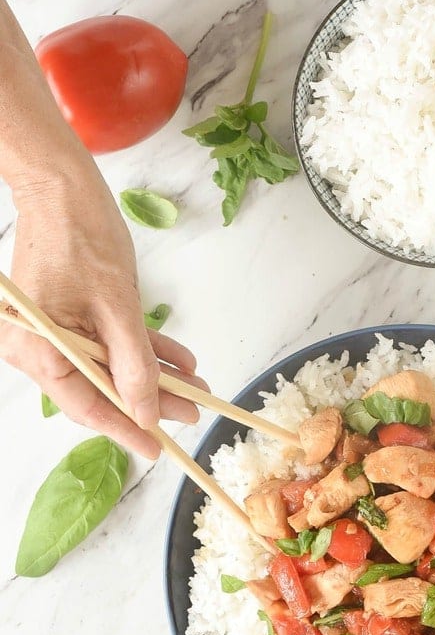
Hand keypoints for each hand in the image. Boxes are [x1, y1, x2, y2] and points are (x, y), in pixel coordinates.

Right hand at [0, 159, 204, 458]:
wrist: (63, 186)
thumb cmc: (81, 234)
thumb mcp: (118, 304)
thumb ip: (133, 364)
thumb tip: (148, 412)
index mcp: (38, 349)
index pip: (85, 405)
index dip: (125, 429)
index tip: (156, 448)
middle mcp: (39, 348)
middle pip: (100, 389)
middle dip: (149, 401)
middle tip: (191, 413)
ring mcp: (54, 334)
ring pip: (109, 368)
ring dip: (152, 376)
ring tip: (195, 386)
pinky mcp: (70, 318)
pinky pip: (108, 344)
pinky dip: (141, 351)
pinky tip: (180, 360)